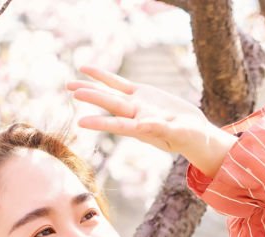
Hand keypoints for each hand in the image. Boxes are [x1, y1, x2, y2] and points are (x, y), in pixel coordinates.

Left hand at [66, 66, 237, 177]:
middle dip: (92, 97)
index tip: (81, 123)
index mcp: (143, 128)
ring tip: (70, 84)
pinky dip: (104, 76)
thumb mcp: (177, 134)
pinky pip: (119, 82)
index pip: (118, 125)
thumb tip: (142, 124)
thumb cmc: (188, 138)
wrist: (194, 132)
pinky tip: (88, 70)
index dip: (100, 123)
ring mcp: (136, 103)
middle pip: (110, 103)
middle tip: (71, 90)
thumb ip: (160, 128)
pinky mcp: (141, 93)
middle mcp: (135, 115)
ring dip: (91, 87)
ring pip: (110, 93)